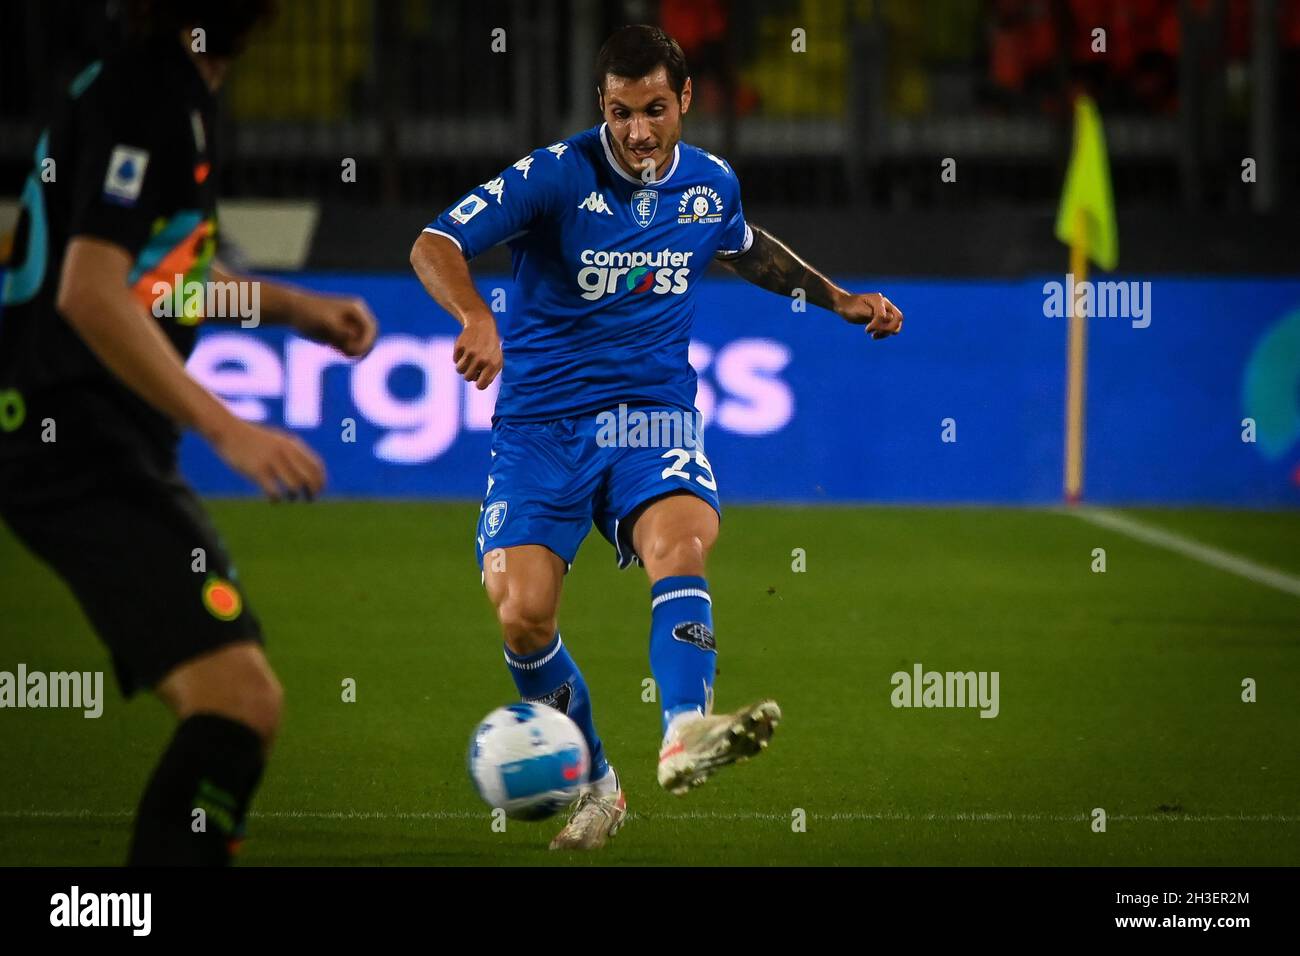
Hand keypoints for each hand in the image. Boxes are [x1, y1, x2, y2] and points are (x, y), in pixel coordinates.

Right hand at [210, 416, 325, 501]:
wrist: (228, 430)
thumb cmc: (252, 439)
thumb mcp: (276, 440)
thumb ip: (291, 452)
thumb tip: (306, 471)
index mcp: (292, 444)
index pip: (316, 465)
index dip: (321, 480)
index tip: (319, 490)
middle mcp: (285, 452)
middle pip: (309, 477)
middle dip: (313, 491)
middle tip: (309, 499)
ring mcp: (272, 461)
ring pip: (294, 486)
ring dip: (294, 496)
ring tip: (290, 498)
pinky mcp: (257, 470)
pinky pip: (274, 491)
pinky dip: (277, 499)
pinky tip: (273, 500)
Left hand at [291, 293, 377, 357]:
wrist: (293, 310)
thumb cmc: (309, 313)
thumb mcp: (326, 323)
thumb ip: (341, 331)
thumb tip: (354, 336)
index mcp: (356, 309)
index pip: (371, 328)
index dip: (367, 342)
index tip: (356, 353)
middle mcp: (356, 317)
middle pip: (370, 338)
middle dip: (362, 348)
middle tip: (348, 355)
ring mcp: (350, 326)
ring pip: (361, 345)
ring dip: (352, 351)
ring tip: (334, 347)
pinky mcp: (342, 335)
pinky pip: (351, 348)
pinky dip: (345, 352)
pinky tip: (331, 348)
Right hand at [454, 314, 502, 389]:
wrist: (482, 325)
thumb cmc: (491, 347)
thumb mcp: (496, 360)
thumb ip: (490, 375)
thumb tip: (479, 386)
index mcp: (493, 365)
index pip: (480, 386)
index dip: (478, 383)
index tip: (478, 378)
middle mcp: (482, 360)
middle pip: (467, 378)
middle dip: (469, 373)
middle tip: (474, 364)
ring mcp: (470, 352)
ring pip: (459, 370)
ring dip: (462, 366)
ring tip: (468, 358)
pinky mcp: (460, 346)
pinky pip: (454, 360)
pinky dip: (458, 356)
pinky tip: (465, 349)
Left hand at [836, 291, 903, 339]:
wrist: (844, 305)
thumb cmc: (849, 307)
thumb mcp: (858, 311)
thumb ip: (872, 314)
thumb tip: (887, 318)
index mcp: (878, 300)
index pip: (884, 315)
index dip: (877, 325)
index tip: (866, 330)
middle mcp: (885, 303)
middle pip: (898, 317)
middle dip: (889, 328)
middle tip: (876, 334)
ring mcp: (885, 310)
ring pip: (896, 323)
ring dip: (887, 332)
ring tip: (874, 336)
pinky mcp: (883, 317)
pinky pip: (890, 326)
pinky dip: (885, 333)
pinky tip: (874, 335)